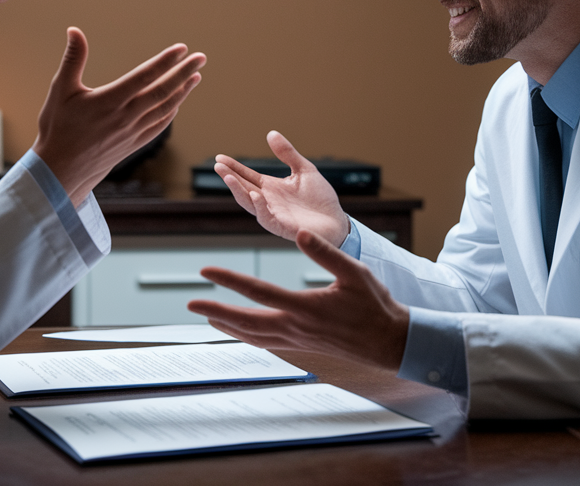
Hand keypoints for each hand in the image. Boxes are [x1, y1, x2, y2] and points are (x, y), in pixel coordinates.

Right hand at [33, 27, 204, 204]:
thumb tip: (74, 30)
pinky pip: (159, 127)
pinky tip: (178, 102)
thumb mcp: (60, 89)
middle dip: (184, 73)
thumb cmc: (57, 127)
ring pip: (164, 109)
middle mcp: (125, 117)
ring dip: (183, 91)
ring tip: (196, 76)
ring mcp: (132, 133)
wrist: (60, 169)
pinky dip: (171, 112)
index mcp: (109, 100)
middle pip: (162, 91)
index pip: (144, 76)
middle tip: (201, 57)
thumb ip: (73, 59)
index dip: (165, 61)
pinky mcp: (133, 145)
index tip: (182, 48)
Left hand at [187, 229, 408, 370]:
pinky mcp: (303, 346)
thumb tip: (299, 232)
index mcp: (306, 307)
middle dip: (216, 311)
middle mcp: (297, 328)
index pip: (258, 291)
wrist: (390, 342)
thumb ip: (326, 252)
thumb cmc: (375, 305)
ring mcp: (299, 340)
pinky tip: (241, 331)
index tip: (206, 271)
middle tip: (190, 304)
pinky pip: (268, 342)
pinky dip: (249, 336)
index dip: (230, 280)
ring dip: (228, 325)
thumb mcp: (355, 272)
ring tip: (208, 316)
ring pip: (254, 335)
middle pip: (246, 321)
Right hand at [214, 131, 347, 246]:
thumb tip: (271, 133)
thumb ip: (288, 153)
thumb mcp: (304, 170)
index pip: (247, 176)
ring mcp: (273, 214)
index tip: (219, 158)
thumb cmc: (320, 199)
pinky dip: (259, 207)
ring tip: (229, 178)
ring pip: (250, 203)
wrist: (336, 222)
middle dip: (230, 178)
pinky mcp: (282, 226)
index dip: (233, 167)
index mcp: (271, 188)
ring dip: (238, 191)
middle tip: (218, 166)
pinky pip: (266, 217)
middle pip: (243, 188)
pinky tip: (255, 194)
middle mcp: (268, 201)